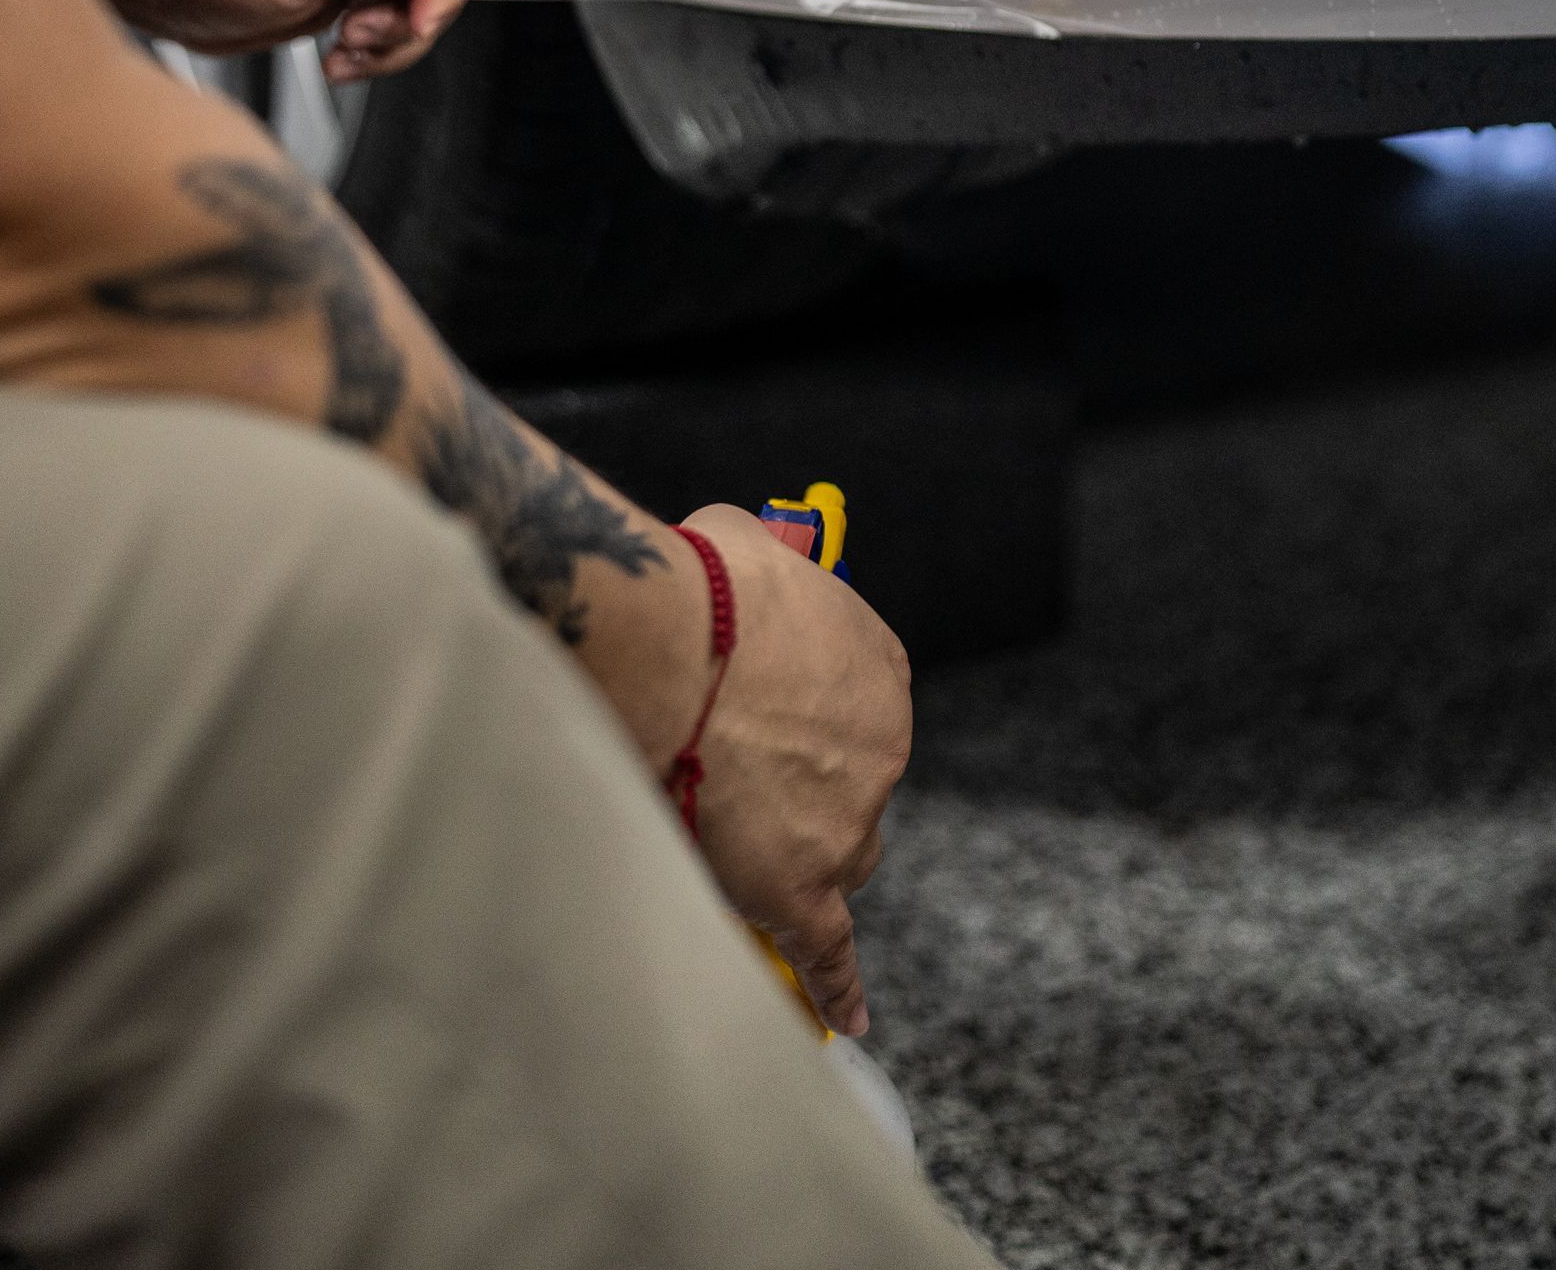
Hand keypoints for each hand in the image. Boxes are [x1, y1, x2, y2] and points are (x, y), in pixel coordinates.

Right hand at [675, 502, 912, 1038]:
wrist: (671, 648)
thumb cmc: (704, 587)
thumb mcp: (747, 545)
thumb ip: (759, 572)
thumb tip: (734, 567)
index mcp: (880, 668)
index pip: (864, 714)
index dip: (814, 725)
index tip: (777, 726)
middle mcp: (883, 749)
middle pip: (858, 794)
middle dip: (812, 794)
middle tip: (743, 781)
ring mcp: (846, 823)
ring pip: (839, 862)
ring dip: (801, 860)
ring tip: (734, 846)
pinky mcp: (801, 887)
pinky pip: (828, 949)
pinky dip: (838, 982)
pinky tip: (848, 1011)